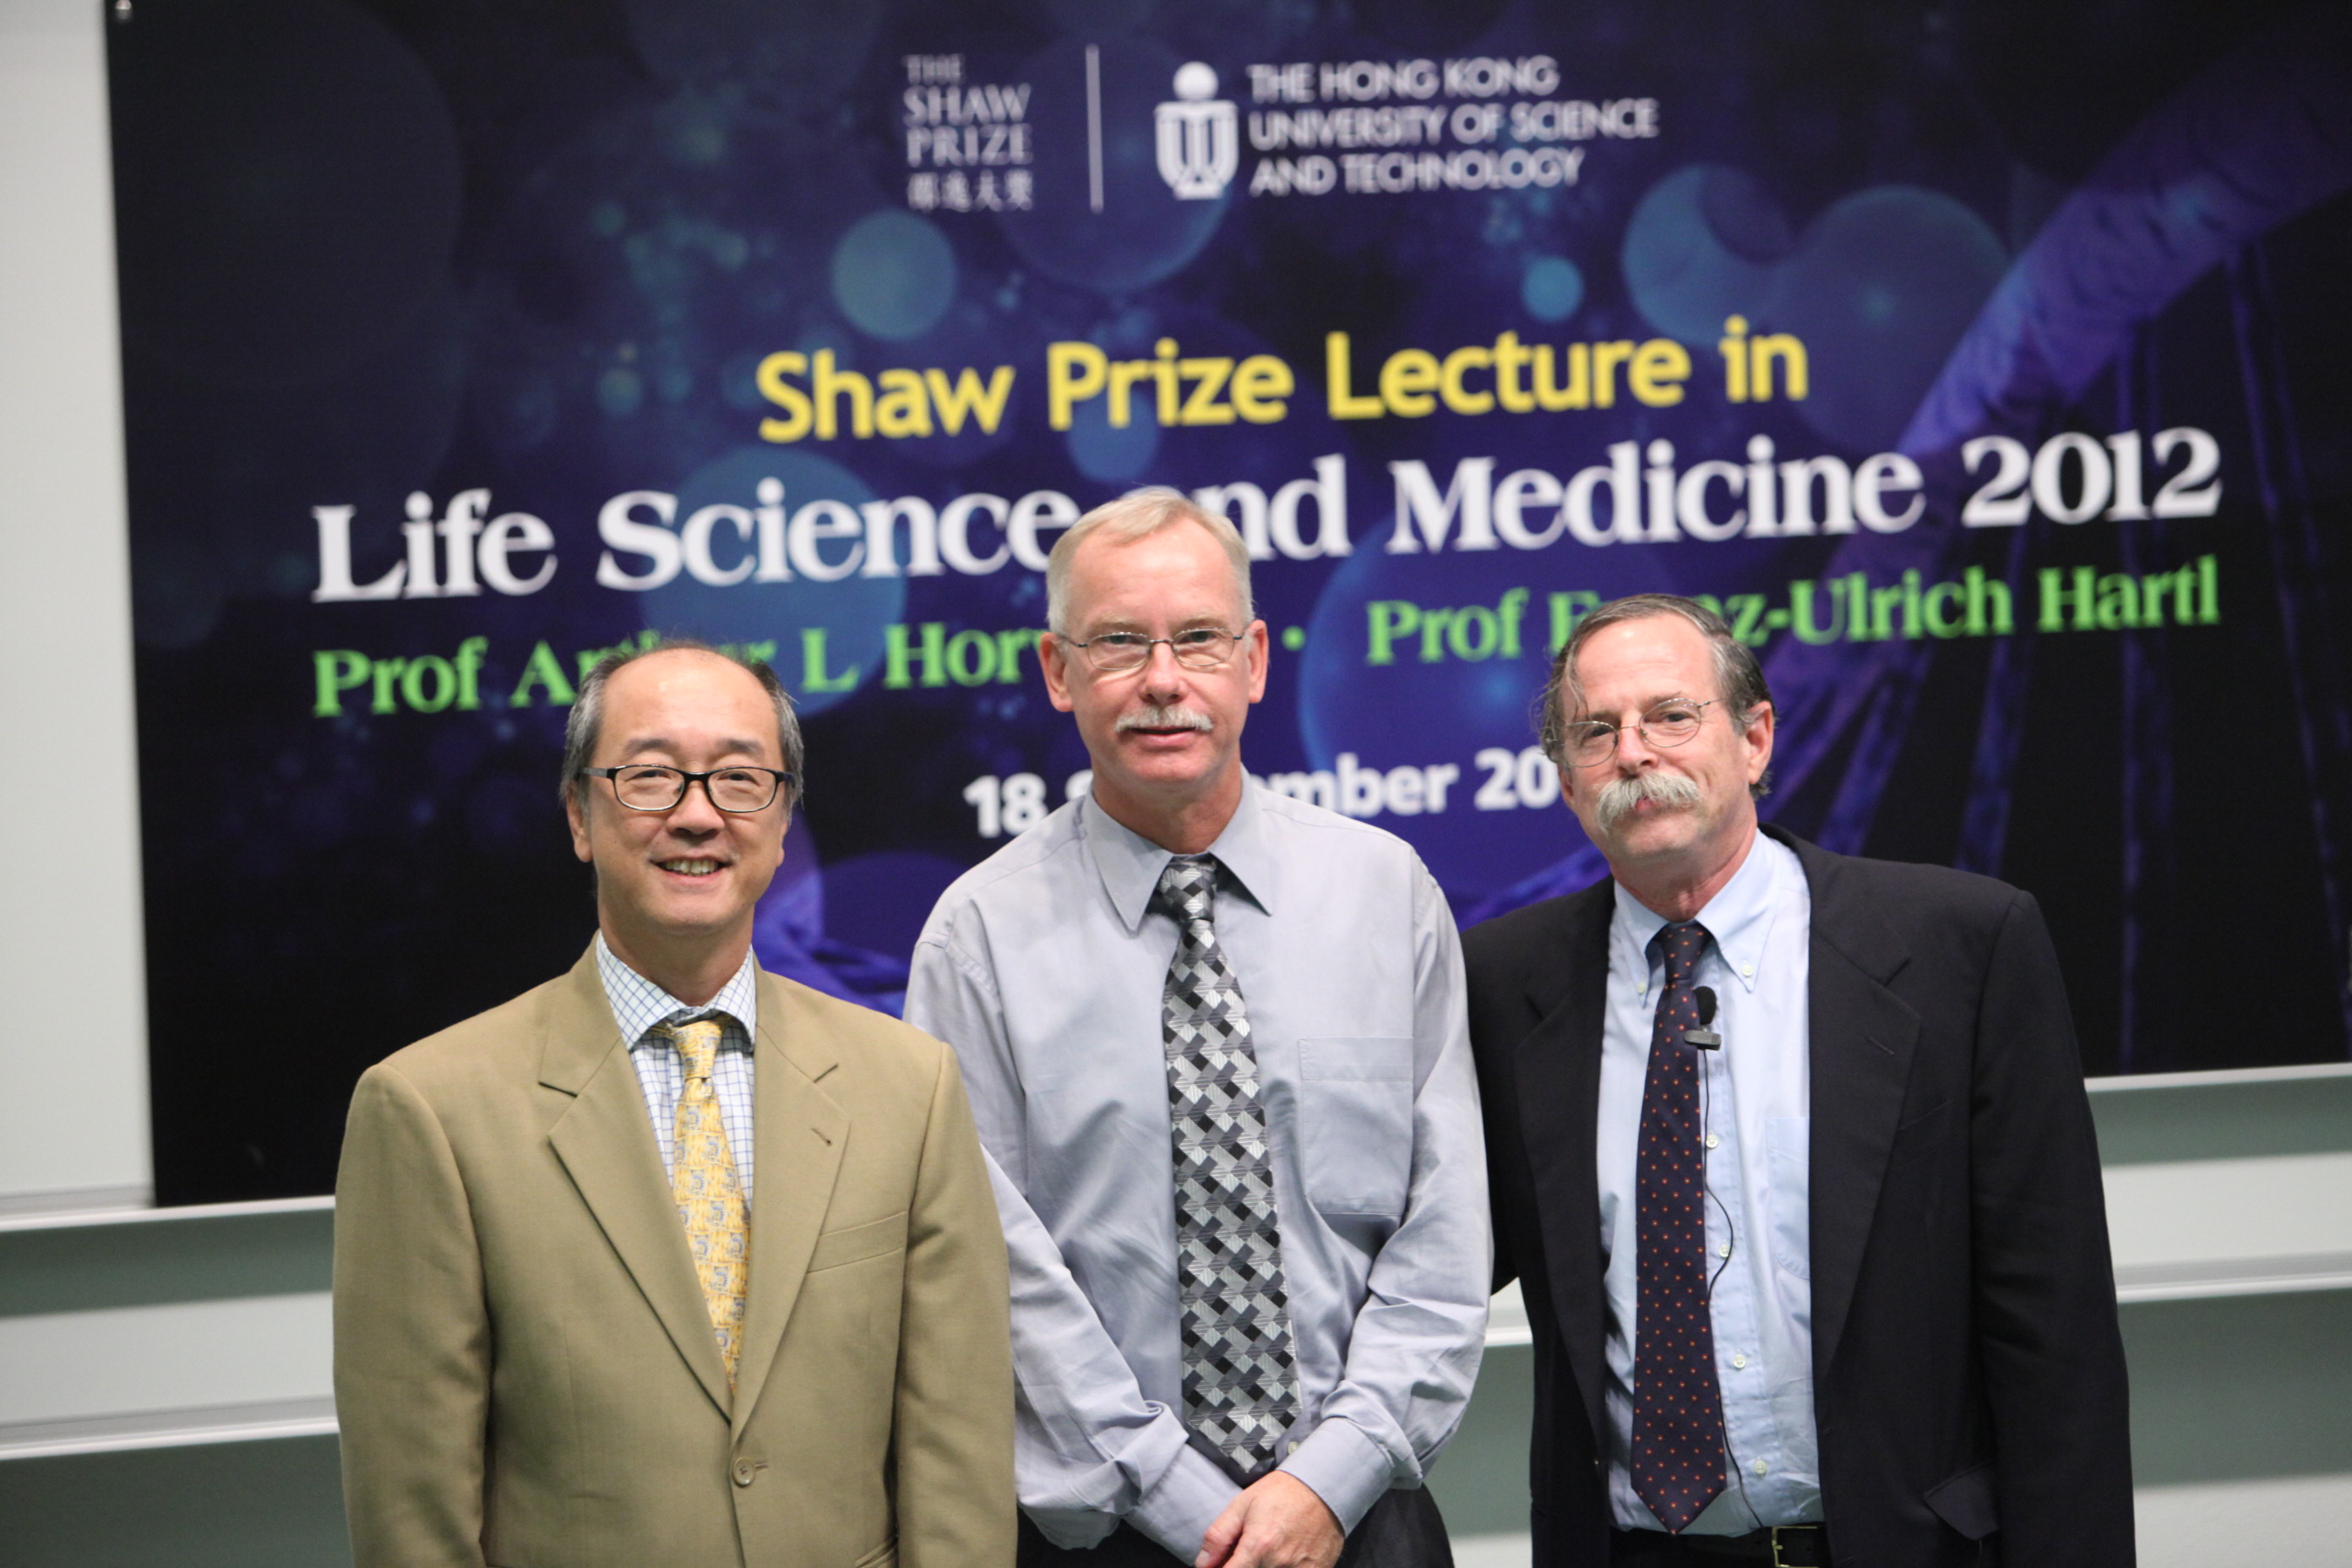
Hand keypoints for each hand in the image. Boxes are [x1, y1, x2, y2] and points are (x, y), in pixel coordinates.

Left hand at [1195, 1471, 1343, 1567]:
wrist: (1322, 1486)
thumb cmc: (1282, 1493)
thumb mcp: (1241, 1505)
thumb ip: (1218, 1537)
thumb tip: (1202, 1564)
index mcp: (1258, 1546)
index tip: (1222, 1564)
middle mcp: (1279, 1563)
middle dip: (1243, 1567)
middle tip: (1246, 1552)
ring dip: (1262, 1567)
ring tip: (1265, 1552)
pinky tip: (1284, 1557)